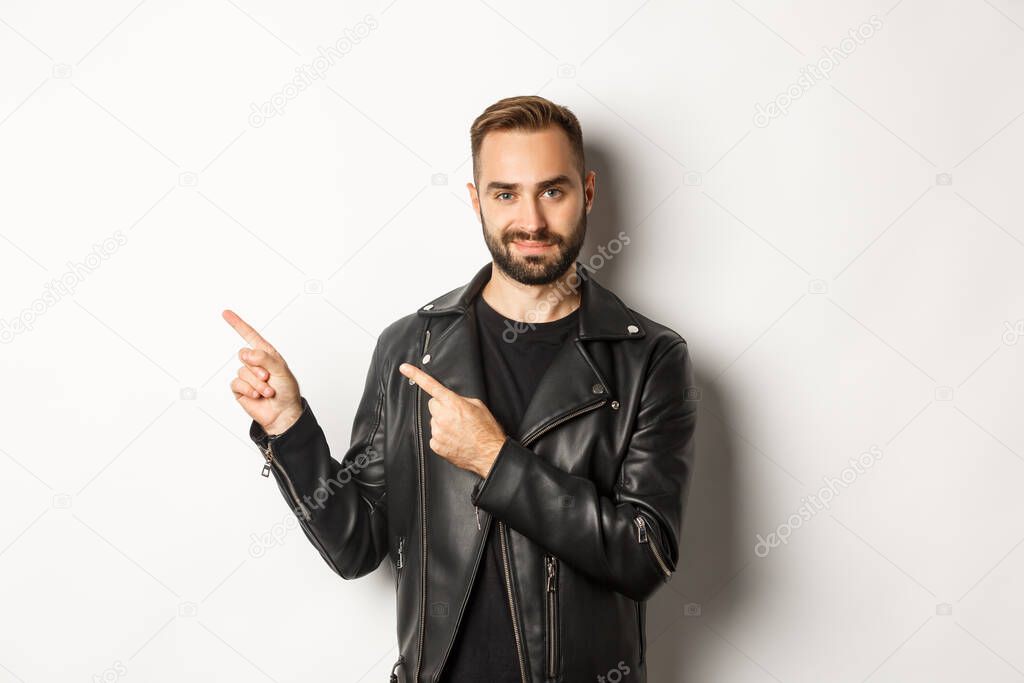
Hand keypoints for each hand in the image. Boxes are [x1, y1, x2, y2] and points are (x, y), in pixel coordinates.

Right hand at [222, 309, 302, 434]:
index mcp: (267, 355)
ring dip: (257, 383)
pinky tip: (257, 396)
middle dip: (257, 368)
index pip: (250, 336)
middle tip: (268, 378)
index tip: (226, 313)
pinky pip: (237, 383)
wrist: (282, 413)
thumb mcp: (281, 371)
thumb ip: (265, 358)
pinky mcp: (240, 389)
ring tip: (268, 391)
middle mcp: (255, 363)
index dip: (238, 324)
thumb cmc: (287, 391)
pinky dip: (249, 390)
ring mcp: (247, 376)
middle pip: (244, 355)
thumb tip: (246, 354)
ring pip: (242, 371)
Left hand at [398, 362, 506, 477]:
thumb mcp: (479, 406)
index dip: (416, 375)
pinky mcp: (436, 445)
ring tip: (459, 430)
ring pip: (434, 421)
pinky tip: (455, 439)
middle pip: (432, 404)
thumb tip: (453, 400)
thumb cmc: (487, 432)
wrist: (489, 454)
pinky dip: (442, 437)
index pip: (431, 385)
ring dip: (443, 423)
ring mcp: (437, 432)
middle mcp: (442, 416)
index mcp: (453, 403)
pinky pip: (434, 435)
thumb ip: (461, 399)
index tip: (404, 368)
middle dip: (442, 407)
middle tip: (456, 415)